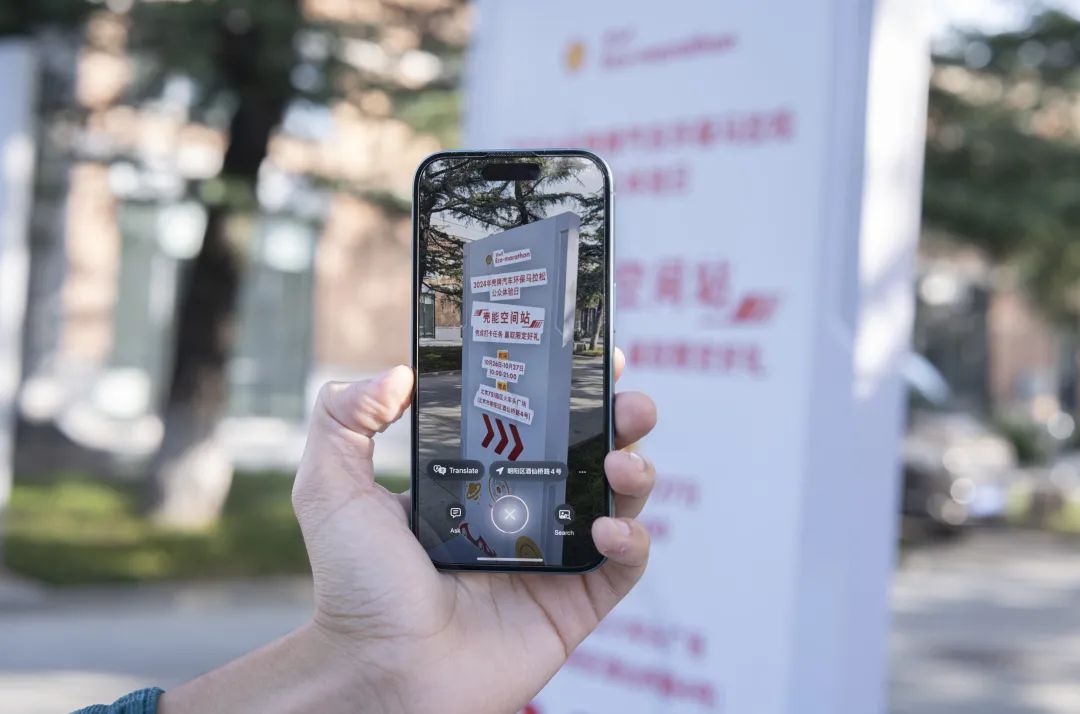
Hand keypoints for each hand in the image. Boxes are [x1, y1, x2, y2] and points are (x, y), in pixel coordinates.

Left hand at [293, 347, 655, 712]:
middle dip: (619, 419)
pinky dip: (632, 541)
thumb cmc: (354, 586)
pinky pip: (623, 566)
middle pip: (590, 452)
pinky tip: (608, 530)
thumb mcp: (331, 487)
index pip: (536, 420)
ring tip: (620, 463)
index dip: (568, 388)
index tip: (586, 357)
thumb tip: (398, 373)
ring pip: (618, 501)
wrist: (378, 670)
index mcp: (479, 478)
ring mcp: (553, 556)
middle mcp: (523, 509)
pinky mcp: (575, 603)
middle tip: (628, 402)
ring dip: (635, 472)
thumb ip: (344, 417)